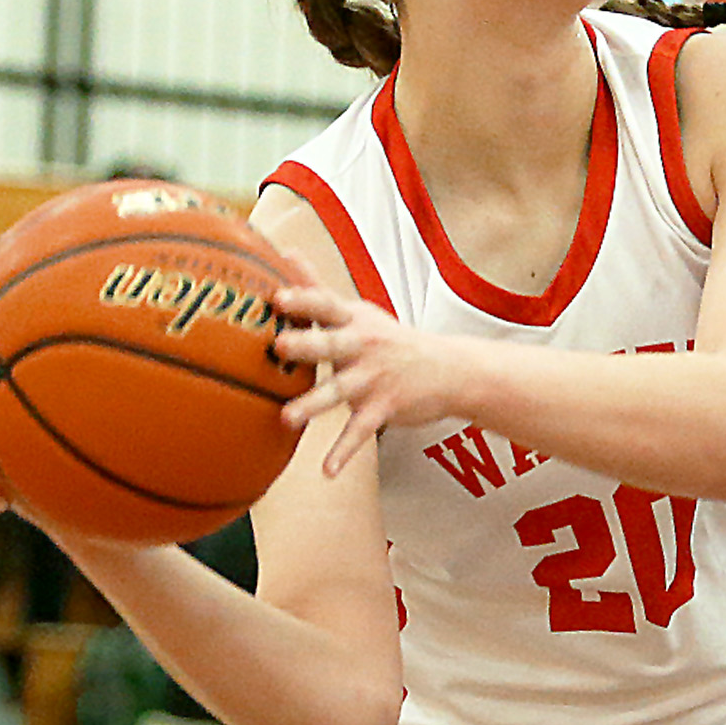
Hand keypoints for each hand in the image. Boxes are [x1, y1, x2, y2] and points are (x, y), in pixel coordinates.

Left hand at [274, 284, 470, 476]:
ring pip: (340, 392)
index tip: (276, 296)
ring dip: (313, 405)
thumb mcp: (358, 311)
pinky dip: (343, 452)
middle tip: (279, 346)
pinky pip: (359, 432)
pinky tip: (327, 472)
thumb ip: (316, 286)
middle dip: (306, 345)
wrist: (448, 370)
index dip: (303, 300)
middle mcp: (363, 346)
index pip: (326, 306)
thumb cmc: (388, 339)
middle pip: (331, 344)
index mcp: (354, 321)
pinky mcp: (384, 408)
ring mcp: (374, 378)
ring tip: (287, 418)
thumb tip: (283, 252)